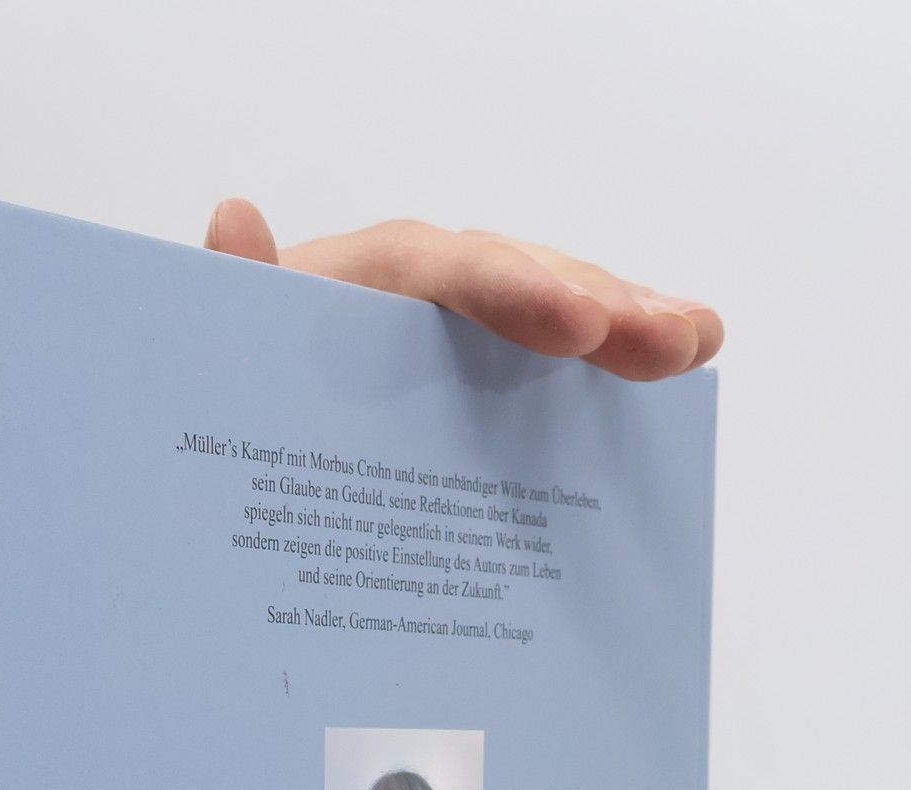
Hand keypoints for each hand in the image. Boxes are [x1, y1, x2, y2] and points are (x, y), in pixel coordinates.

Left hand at [205, 199, 720, 382]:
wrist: (232, 446)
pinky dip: (617, 349)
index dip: (511, 291)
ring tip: (691, 344)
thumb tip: (234, 222)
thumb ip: (232, 306)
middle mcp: (409, 291)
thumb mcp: (218, 361)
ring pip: (547, 305)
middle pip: (514, 277)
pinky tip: (684, 354)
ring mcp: (452, 327)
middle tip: (666, 344)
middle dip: (595, 305)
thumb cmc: (229, 397)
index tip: (574, 327)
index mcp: (349, 285)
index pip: (437, 269)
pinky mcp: (479, 371)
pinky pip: (553, 351)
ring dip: (626, 320)